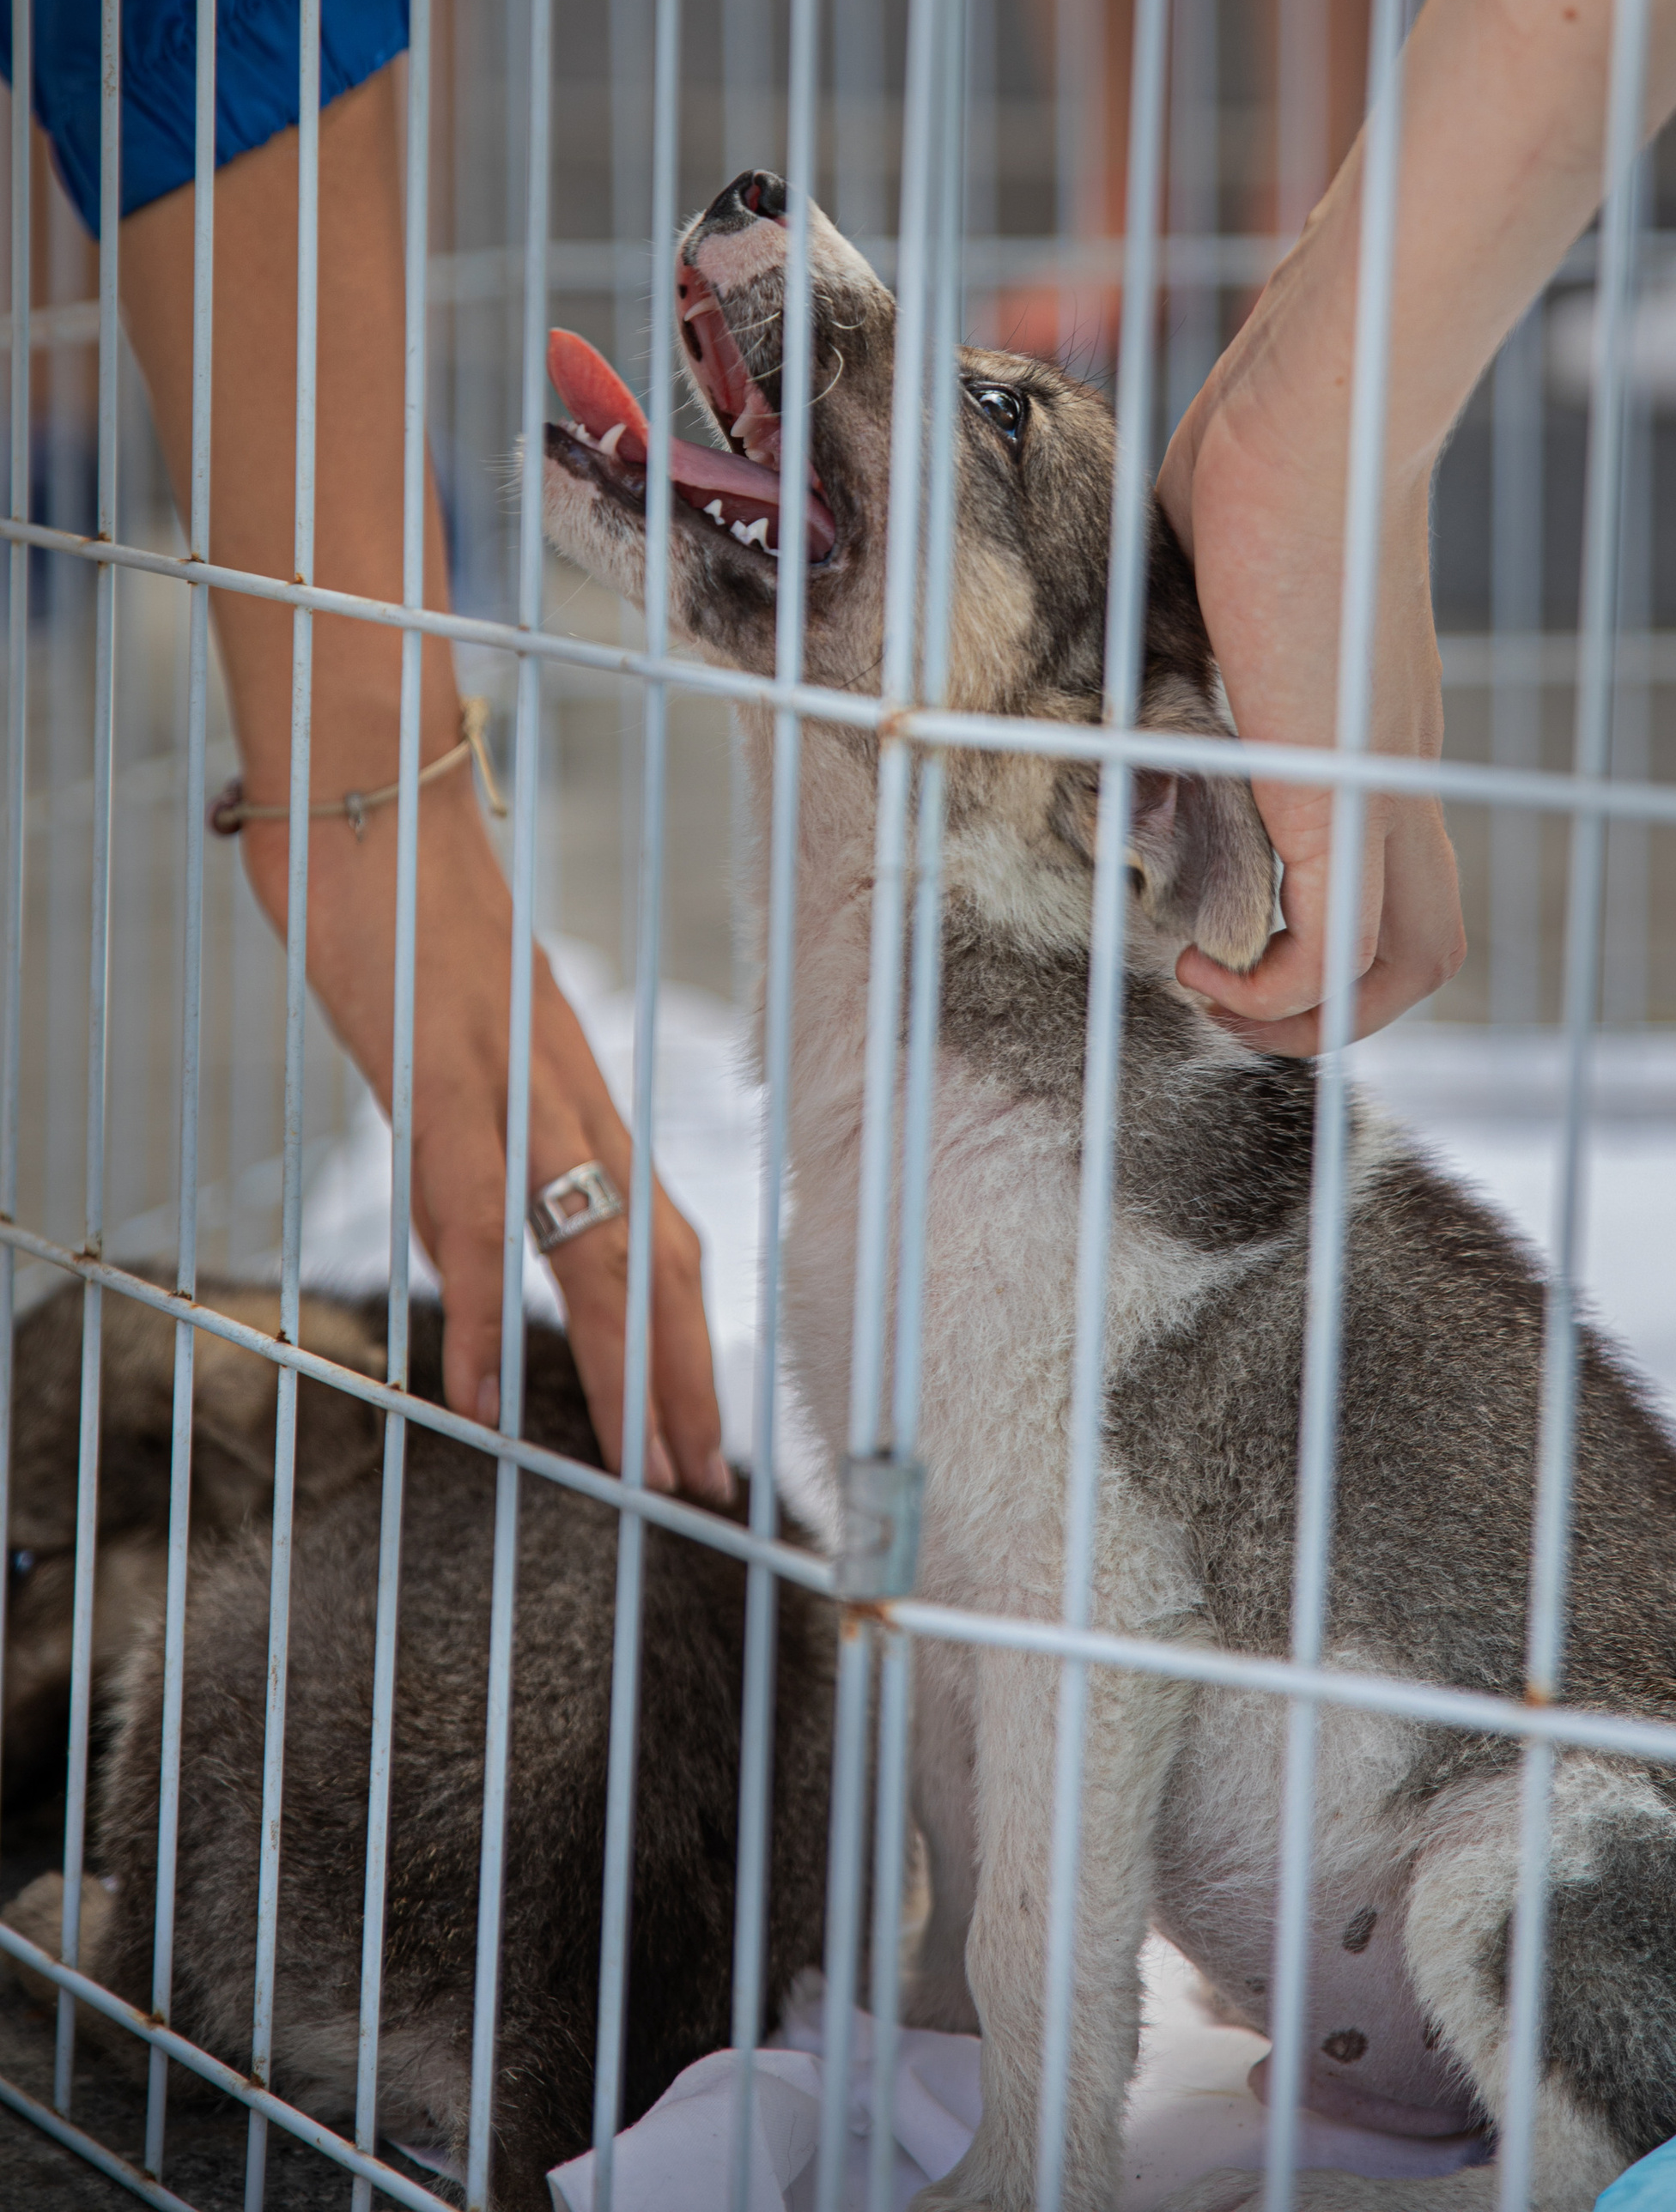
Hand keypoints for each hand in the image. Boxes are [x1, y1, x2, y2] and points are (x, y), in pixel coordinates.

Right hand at [237, 774, 727, 1501]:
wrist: (372, 789)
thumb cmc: (411, 904)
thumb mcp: (463, 1024)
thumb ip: (492, 1105)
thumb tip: (496, 1197)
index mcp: (572, 1087)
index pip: (653, 1228)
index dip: (685, 1335)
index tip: (700, 1439)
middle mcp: (564, 1090)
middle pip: (646, 1252)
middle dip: (679, 1379)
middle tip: (701, 1488)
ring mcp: (507, 1081)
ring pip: (580, 1240)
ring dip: (614, 1364)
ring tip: (638, 1468)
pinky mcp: (437, 1070)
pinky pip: (469, 1208)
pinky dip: (479, 1311)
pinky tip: (483, 1398)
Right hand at [1157, 220, 1465, 1054]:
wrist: (1325, 404)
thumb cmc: (1267, 449)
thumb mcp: (1210, 582)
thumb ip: (1184, 644)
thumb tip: (1114, 658)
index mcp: (1370, 723)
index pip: (1389, 872)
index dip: (1318, 928)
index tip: (1218, 920)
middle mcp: (1397, 767)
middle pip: (1427, 945)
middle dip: (1329, 1006)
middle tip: (1225, 986)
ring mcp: (1381, 780)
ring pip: (1406, 962)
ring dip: (1306, 1015)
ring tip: (1212, 991)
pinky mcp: (1342, 787)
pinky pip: (1340, 949)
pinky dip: (1278, 992)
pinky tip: (1201, 963)